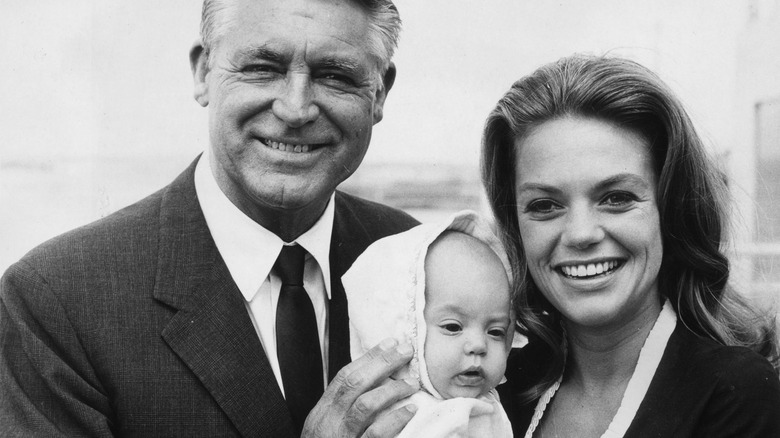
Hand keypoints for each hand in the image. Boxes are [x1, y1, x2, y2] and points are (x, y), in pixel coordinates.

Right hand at [302, 338, 418, 436]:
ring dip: (390, 390)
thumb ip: (345, 408)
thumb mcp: (327, 429)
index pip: (344, 377)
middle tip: (405, 351)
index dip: (369, 358)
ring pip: (364, 406)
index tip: (390, 343)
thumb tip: (375, 381)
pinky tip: (409, 410)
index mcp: (321, 414)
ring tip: (410, 382)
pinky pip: (375, 435)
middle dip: (381, 363)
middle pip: (354, 384)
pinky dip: (394, 420)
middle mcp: (328, 424)